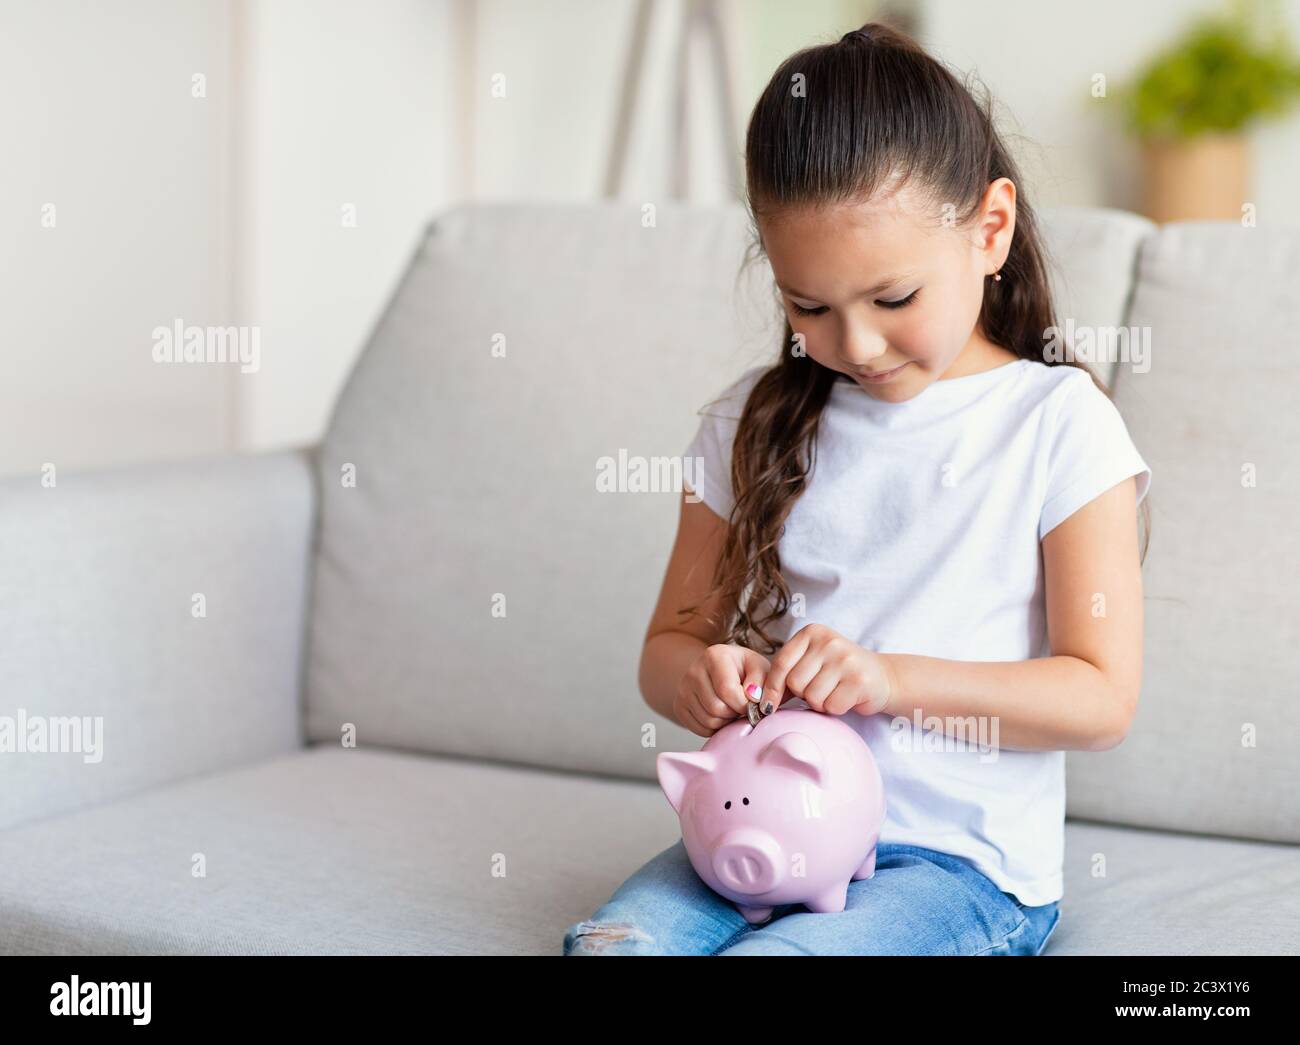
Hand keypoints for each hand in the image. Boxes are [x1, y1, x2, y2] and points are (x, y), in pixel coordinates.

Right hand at [676, 643, 770, 737]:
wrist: (718, 672)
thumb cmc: (743, 670)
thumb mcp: (758, 667)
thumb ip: (761, 680)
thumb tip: (753, 697)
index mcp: (714, 655)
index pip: (727, 690)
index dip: (743, 704)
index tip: (751, 703)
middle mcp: (694, 670)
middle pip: (716, 708)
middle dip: (734, 714)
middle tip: (741, 707)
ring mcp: (683, 689)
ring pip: (708, 721)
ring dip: (726, 722)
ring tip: (731, 709)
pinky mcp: (679, 706)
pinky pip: (700, 729)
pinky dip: (715, 729)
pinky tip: (721, 716)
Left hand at [763, 623, 896, 716]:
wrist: (882, 677)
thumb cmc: (839, 673)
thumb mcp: (812, 662)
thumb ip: (788, 673)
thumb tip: (761, 700)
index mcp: (812, 632)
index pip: (781, 663)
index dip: (772, 688)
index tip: (768, 706)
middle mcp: (829, 641)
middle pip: (795, 683)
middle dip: (803, 694)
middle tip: (821, 688)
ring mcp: (845, 659)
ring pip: (812, 697)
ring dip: (820, 703)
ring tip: (834, 692)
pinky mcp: (859, 680)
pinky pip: (831, 706)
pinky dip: (835, 709)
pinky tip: (845, 698)